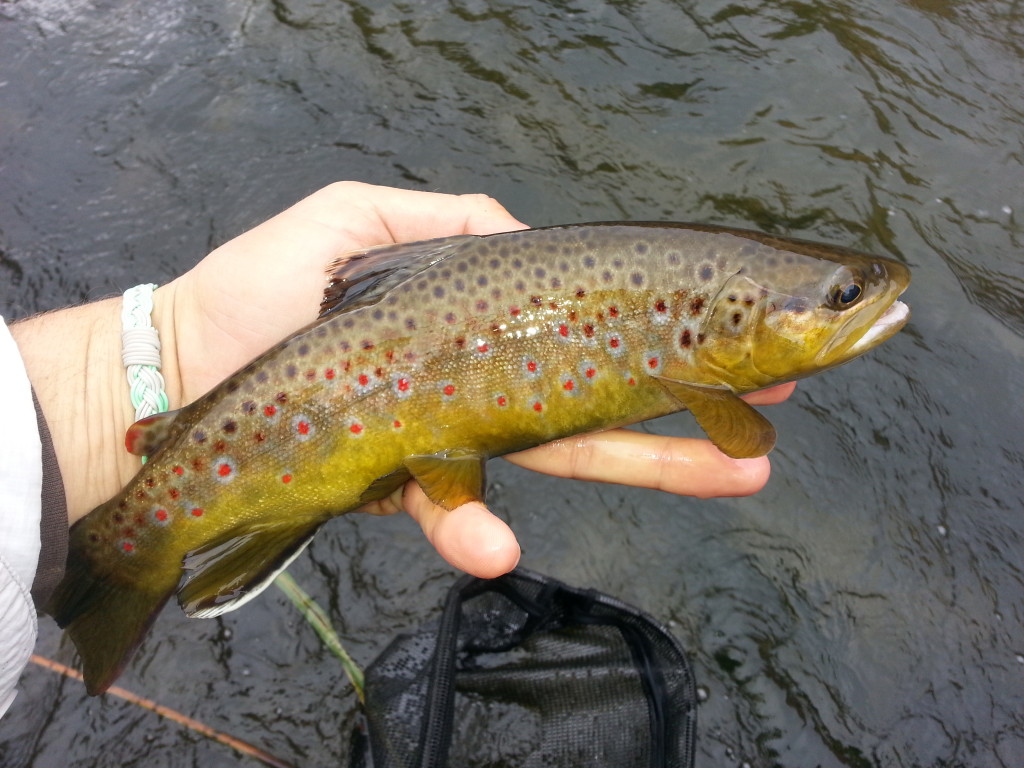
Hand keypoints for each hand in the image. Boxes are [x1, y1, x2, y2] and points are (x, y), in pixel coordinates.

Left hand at [161, 182, 793, 578]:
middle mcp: (484, 383)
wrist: (185, 364)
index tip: (735, 339)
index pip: (589, 330)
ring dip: (645, 470)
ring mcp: (453, 438)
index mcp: (484, 320)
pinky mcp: (406, 482)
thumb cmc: (264, 285)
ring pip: (561, 460)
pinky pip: (455, 511)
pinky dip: (476, 530)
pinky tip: (498, 546)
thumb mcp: (360, 218)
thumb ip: (454, 220)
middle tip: (774, 421)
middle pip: (601, 403)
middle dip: (690, 413)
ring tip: (731, 476)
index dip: (659, 338)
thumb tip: (533, 237)